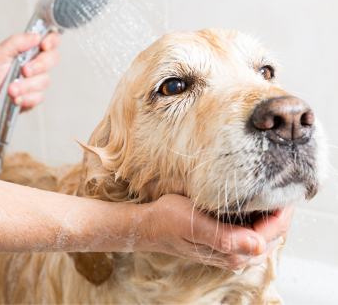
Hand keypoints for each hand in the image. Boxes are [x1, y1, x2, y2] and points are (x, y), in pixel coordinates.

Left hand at [0, 32, 59, 116]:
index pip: (50, 40)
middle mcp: (36, 64)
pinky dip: (26, 98)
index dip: (52, 41)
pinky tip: (15, 98)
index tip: (43, 45)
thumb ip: (16, 42)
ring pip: (44, 80)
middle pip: (53, 58)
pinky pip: (39, 97)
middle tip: (24, 70)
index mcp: (28, 50)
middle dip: (39, 65)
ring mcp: (36, 81)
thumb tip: (35, 36)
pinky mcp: (34, 97)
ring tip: (10, 89)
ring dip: (26, 86)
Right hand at [138, 194, 290, 270]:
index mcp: (233, 252)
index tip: (287, 185)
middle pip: (274, 232)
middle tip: (280, 182)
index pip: (274, 230)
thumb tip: (258, 245)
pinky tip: (252, 201)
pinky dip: (257, 216)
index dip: (284, 208)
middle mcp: (237, 256)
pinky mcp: (226, 243)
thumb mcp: (195, 224)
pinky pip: (252, 230)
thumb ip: (226, 238)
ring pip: (265, 232)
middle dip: (279, 209)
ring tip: (269, 188)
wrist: (150, 225)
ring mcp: (232, 251)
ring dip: (269, 213)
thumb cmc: (169, 221)